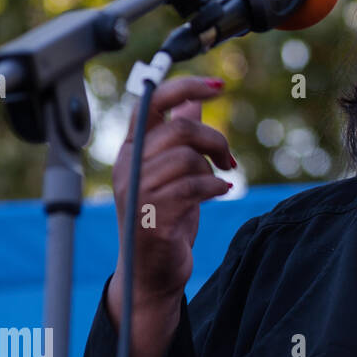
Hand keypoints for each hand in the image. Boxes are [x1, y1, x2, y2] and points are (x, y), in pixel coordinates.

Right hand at [107, 75, 235, 356]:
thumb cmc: (165, 218)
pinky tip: (220, 194)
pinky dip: (215, 188)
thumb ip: (179, 137)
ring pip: (188, 158)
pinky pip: (194, 187)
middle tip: (228, 158)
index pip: (150, 102)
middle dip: (215, 139)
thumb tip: (192, 103)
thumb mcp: (173, 172)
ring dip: (214, 169)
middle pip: (179, 129)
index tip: (218, 84)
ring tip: (220, 182)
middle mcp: (128, 167)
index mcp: (131, 150)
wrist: (151, 272)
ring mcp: (138, 192)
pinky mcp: (153, 216)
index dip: (185, 87)